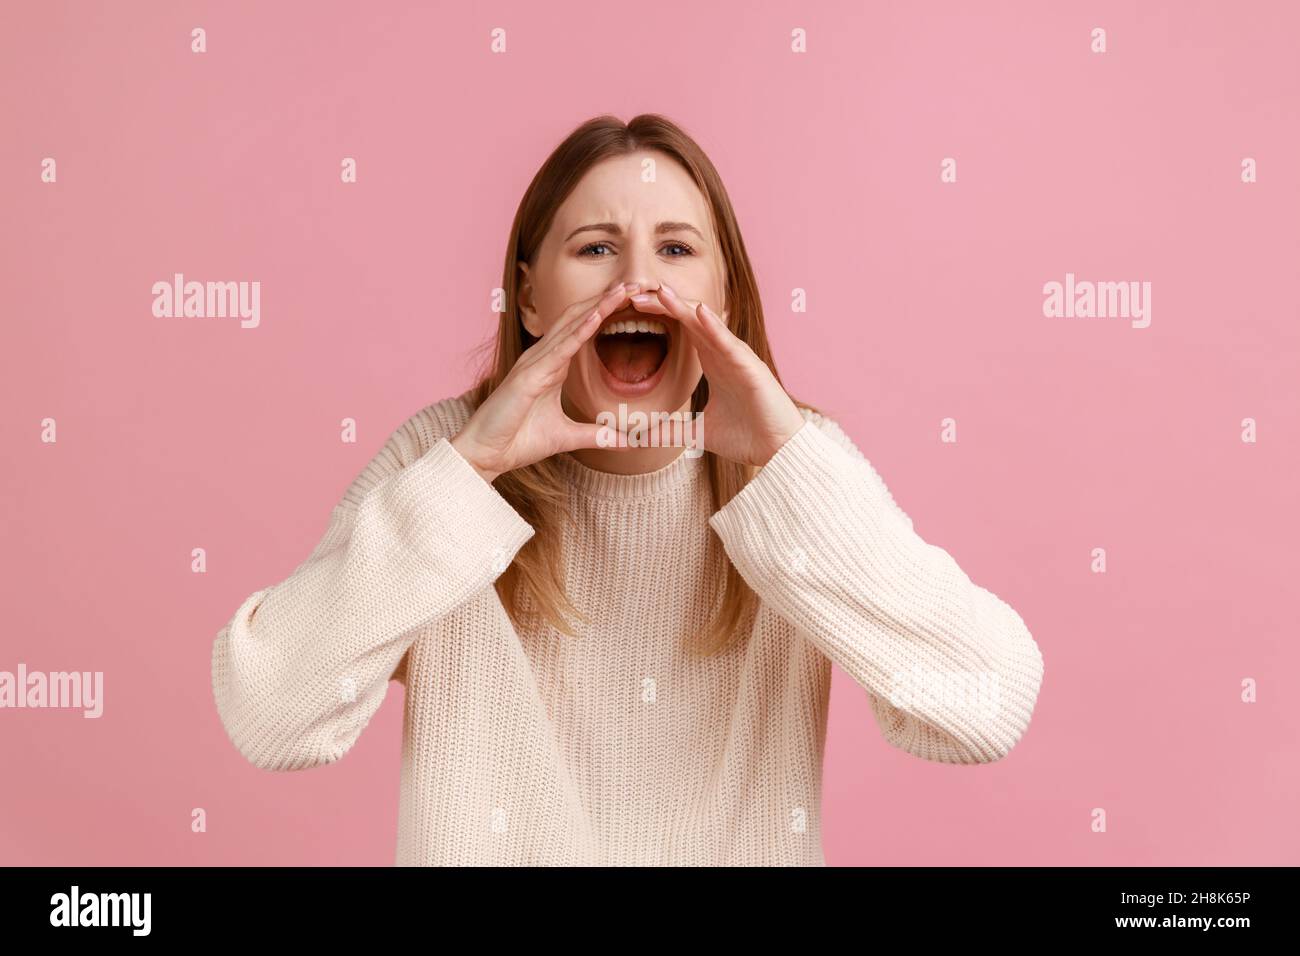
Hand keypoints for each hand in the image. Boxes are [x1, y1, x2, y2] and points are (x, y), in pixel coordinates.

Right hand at [451, 283, 636, 482]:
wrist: (486, 454)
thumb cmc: (518, 440)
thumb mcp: (567, 436)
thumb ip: (597, 435)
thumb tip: (627, 441)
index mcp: (552, 366)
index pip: (583, 330)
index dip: (606, 312)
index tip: (634, 299)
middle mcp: (542, 358)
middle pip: (578, 318)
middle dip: (607, 300)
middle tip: (636, 283)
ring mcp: (534, 364)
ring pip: (571, 326)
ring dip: (598, 306)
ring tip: (623, 290)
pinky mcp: (529, 377)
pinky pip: (559, 349)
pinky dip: (579, 331)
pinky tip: (597, 316)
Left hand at [631, 283, 804, 466]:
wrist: (778, 452)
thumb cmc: (747, 436)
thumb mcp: (698, 433)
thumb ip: (670, 431)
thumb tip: (639, 437)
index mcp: (714, 363)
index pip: (684, 329)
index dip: (660, 314)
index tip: (630, 307)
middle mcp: (725, 354)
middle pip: (692, 319)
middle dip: (664, 305)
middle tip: (632, 295)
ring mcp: (739, 359)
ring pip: (708, 325)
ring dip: (684, 308)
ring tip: (660, 293)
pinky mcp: (751, 369)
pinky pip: (730, 344)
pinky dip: (715, 328)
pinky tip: (699, 312)